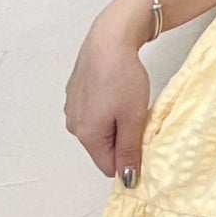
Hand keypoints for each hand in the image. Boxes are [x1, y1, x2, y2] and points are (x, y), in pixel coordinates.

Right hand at [64, 4, 153, 181]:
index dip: (129, 160)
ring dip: (115, 122)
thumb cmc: (122, 76)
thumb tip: (127, 179)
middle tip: (137, 117)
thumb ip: (129, 151)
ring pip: (99, 129)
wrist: (109, 38)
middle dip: (122, 139)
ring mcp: (72, 107)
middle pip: (103, 147)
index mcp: (86, 135)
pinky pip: (94, 112)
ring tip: (128, 101)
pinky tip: (116, 89)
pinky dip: (107, 107)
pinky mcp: (75, 92)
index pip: (108, 167)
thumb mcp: (133, 118)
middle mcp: (74, 125)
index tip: (143, 141)